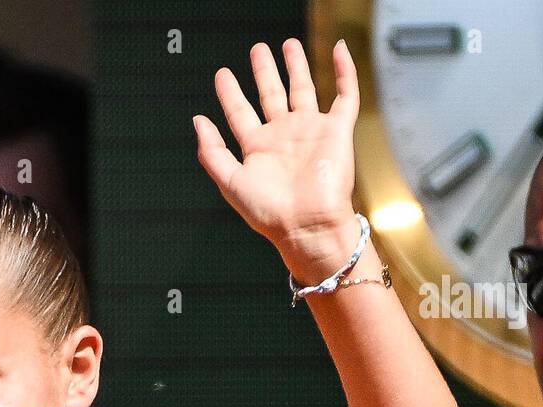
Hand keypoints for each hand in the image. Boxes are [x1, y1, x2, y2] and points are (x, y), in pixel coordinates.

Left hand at [193, 38, 359, 271]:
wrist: (307, 225)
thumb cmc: (269, 212)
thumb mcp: (230, 182)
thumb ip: (211, 152)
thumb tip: (197, 120)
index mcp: (258, 149)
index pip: (240, 113)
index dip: (230, 93)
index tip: (222, 73)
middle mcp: (283, 137)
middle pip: (271, 95)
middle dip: (264, 72)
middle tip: (257, 49)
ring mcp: (310, 131)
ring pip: (303, 89)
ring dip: (296, 66)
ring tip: (288, 45)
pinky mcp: (337, 130)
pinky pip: (344, 95)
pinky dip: (344, 71)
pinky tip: (338, 49)